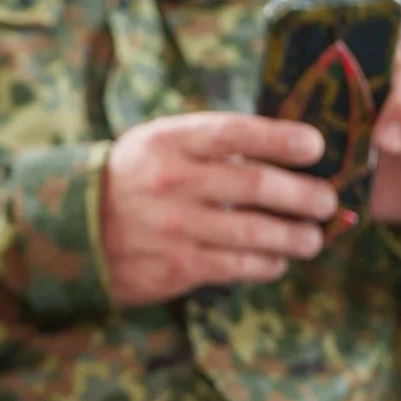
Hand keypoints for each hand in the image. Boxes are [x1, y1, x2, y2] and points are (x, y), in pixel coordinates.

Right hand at [100, 113, 334, 305]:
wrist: (74, 229)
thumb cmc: (137, 178)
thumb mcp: (162, 143)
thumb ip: (213, 143)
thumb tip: (286, 150)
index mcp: (172, 141)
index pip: (236, 133)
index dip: (281, 138)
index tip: (317, 147)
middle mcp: (173, 181)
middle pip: (256, 186)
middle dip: (304, 195)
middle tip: (326, 202)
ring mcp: (175, 227)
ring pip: (254, 233)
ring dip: (295, 237)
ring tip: (312, 239)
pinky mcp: (176, 267)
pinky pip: (237, 266)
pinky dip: (267, 264)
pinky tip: (277, 261)